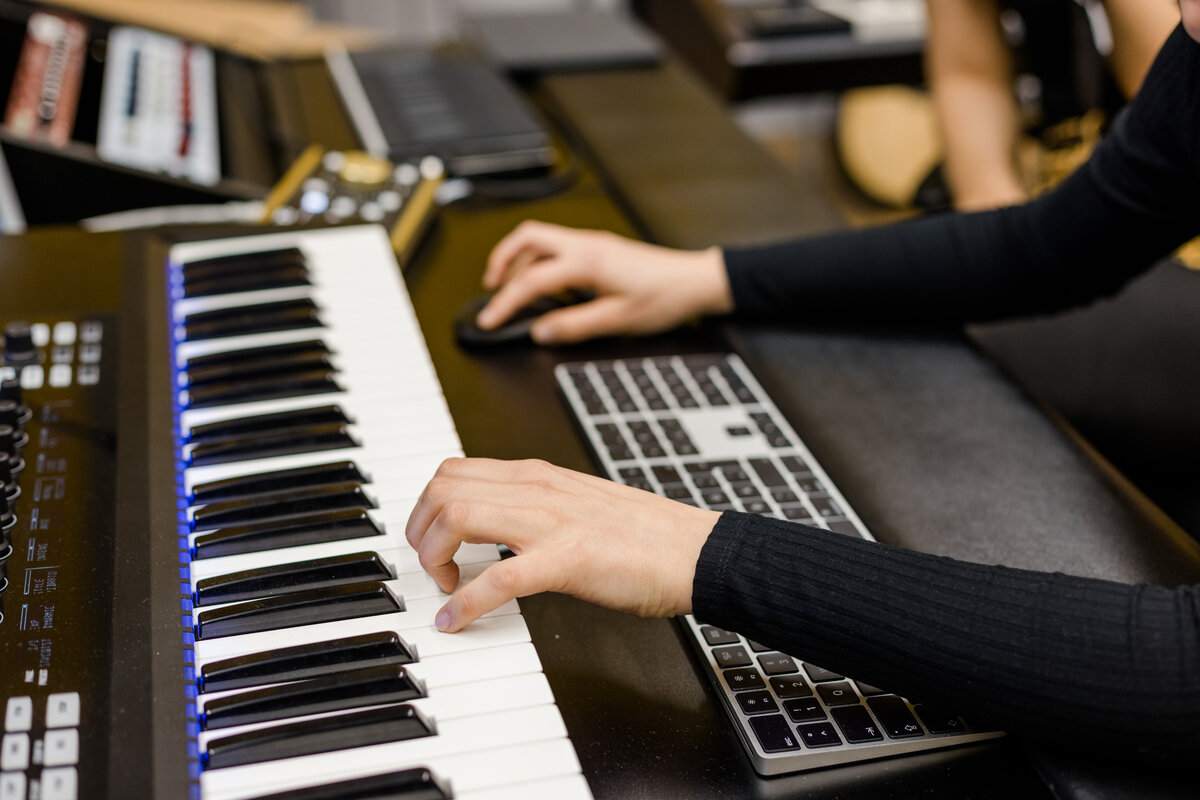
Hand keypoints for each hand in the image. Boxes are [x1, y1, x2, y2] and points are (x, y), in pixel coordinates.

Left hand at [405, 457, 719, 631]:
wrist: (694, 551)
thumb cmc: (644, 535)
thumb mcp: (575, 503)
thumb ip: (533, 507)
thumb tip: (494, 526)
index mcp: (537, 475)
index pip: (454, 470)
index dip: (427, 506)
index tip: (432, 539)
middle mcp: (537, 488)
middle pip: (443, 488)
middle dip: (419, 530)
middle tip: (431, 564)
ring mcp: (551, 521)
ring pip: (458, 518)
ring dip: (434, 557)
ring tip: (444, 586)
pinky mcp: (567, 559)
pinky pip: (497, 579)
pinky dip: (465, 603)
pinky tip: (456, 621)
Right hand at [477, 220, 732, 344]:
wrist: (695, 282)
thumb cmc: (664, 298)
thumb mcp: (617, 321)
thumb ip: (573, 325)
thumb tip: (540, 331)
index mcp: (586, 262)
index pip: (531, 280)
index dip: (505, 302)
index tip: (490, 320)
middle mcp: (585, 245)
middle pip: (526, 238)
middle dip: (501, 261)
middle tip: (490, 289)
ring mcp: (593, 243)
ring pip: (540, 238)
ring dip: (518, 258)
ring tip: (509, 285)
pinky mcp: (600, 248)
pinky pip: (557, 246)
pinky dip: (539, 259)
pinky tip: (542, 282)